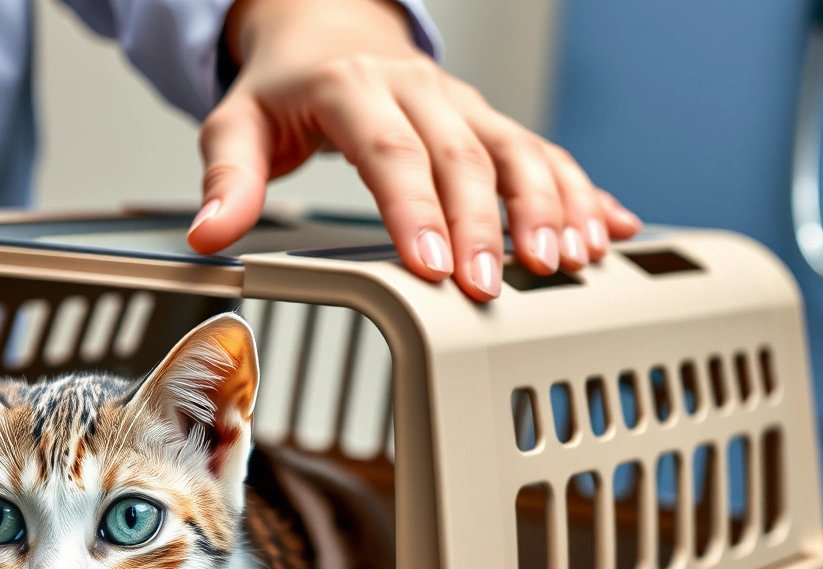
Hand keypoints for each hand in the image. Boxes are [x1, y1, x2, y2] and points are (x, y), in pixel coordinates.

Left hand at [189, 0, 642, 299]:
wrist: (327, 27)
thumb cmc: (285, 86)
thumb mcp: (237, 124)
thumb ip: (226, 180)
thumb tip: (210, 235)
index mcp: (354, 89)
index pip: (389, 152)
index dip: (414, 209)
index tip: (429, 264)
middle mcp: (419, 91)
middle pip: (462, 158)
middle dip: (485, 226)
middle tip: (493, 287)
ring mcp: (463, 105)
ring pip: (518, 151)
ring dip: (549, 207)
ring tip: (567, 261)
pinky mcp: (490, 122)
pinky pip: (544, 154)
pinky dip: (582, 192)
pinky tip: (611, 230)